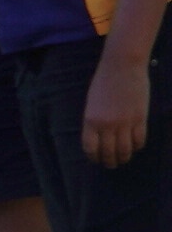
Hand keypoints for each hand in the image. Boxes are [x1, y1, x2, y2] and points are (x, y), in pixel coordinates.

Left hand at [86, 51, 151, 168]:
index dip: (93, 157)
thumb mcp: (92, 102)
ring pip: (125, 149)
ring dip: (124, 158)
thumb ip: (94, 120)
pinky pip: (139, 139)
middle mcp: (106, 124)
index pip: (90, 147)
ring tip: (123, 160)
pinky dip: (137, 146)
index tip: (96, 160)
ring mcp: (125, 122)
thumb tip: (99, 137)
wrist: (122, 66)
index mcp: (90, 120)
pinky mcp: (140, 118)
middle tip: (111, 165)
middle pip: (108, 152)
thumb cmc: (104, 81)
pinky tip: (135, 146)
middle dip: (109, 162)